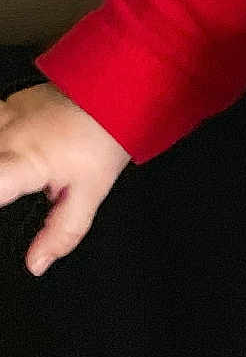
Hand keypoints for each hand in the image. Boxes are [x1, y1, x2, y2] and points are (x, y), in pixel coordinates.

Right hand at [0, 81, 130, 274]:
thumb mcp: (91, 192)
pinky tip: (9, 154)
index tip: (1, 212)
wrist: (122, 93)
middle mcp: (7, 136)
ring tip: (12, 182)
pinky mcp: (8, 104)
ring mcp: (5, 115)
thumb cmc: (107, 138)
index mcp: (24, 161)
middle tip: (12, 193)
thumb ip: (61, 231)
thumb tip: (36, 263)